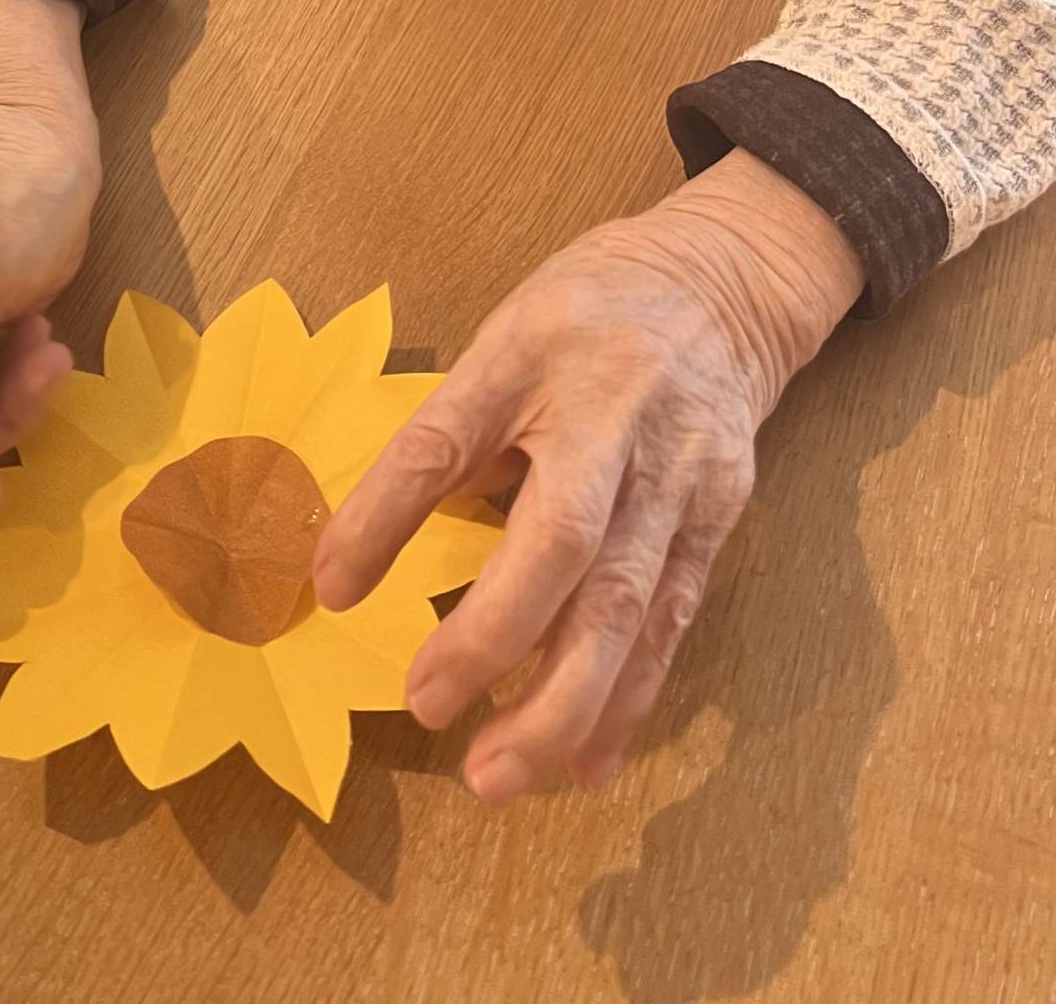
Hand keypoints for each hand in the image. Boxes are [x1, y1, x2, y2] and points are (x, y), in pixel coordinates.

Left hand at [312, 150, 863, 803]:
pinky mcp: (716, 514)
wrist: (725, 282)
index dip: (385, 514)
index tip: (329, 587)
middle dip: (493, 634)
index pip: (445, 438)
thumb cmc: (589, 308)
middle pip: (560, 536)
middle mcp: (612, 408)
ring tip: (495, 773)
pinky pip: (670, 619)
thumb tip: (372, 539)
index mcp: (531, 349)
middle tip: (426, 707)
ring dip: (561, 701)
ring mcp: (675, 468)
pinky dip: (629, 698)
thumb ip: (459, 428)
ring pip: (625, 601)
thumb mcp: (507, 330)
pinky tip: (585, 762)